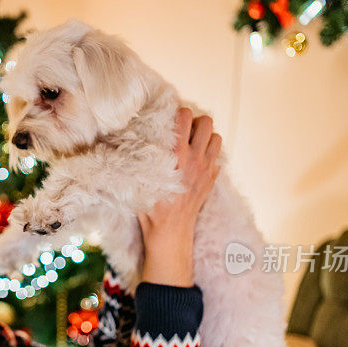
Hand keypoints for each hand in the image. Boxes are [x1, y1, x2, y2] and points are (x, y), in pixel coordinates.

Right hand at [138, 108, 221, 286]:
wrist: (171, 233)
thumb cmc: (151, 209)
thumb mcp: (140, 182)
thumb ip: (139, 160)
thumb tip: (129, 142)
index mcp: (177, 156)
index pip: (186, 118)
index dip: (178, 113)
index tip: (170, 119)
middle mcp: (195, 160)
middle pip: (207, 123)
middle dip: (196, 122)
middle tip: (184, 130)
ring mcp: (207, 170)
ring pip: (217, 138)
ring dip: (206, 138)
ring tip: (192, 144)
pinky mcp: (211, 181)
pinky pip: (217, 158)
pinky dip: (209, 156)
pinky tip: (195, 164)